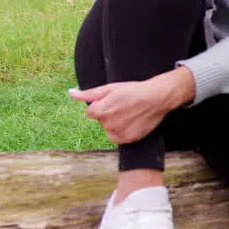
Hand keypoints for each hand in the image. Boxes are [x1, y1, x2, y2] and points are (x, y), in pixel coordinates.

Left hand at [68, 66, 193, 144]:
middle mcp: (107, 124)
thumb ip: (88, 94)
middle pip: (101, 121)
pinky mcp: (127, 139)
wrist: (157, 97)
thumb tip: (70, 93)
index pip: (91, 112)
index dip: (102, 106)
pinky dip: (124, 131)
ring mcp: (117, 133)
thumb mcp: (110, 88)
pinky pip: (118, 137)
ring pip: (110, 129)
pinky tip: (133, 122)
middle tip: (124, 106)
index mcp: (100, 111)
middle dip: (109, 114)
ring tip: (130, 113)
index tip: (114, 102)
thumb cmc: (134, 90)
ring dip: (116, 123)